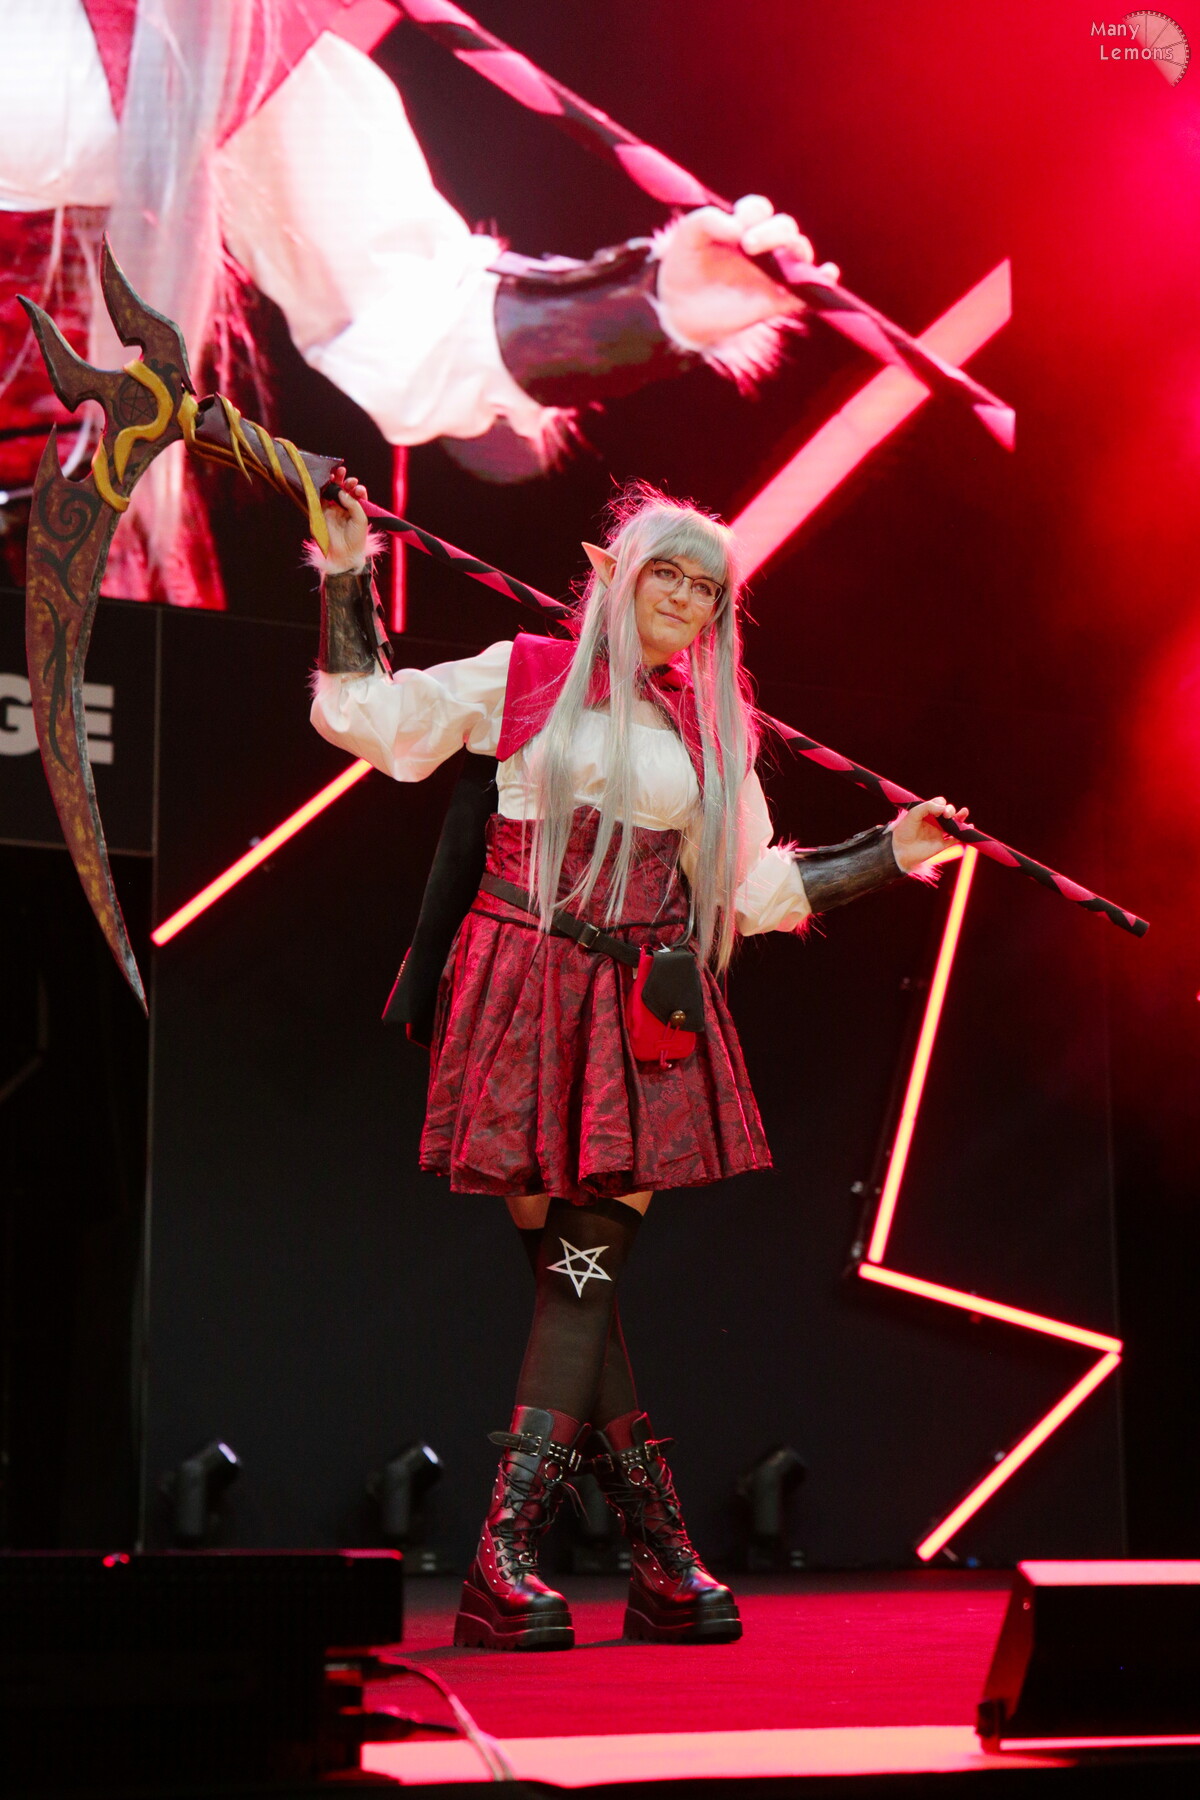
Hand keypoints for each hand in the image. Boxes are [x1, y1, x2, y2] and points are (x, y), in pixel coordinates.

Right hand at [322, 464, 369, 571]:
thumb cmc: (356, 538)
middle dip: (346, 481)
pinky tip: (328, 482)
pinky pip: (322, 497)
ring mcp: (334, 508)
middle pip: (345, 489)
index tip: (358, 489)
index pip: (357, 493)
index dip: (357, 488)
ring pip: (333, 490)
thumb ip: (353, 503)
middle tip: (348, 479)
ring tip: (339, 475)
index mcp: (357, 508)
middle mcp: (345, 506)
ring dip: (336, 481)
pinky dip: (324, 488)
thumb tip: (342, 491)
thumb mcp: (361, 519)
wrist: (345, 553)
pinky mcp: (323, 511)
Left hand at [656, 193, 839, 348]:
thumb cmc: (684, 268)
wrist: (676, 310)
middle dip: (772, 231)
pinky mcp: (777, 301)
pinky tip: (827, 274)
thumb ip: (708, 219)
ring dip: (795, 249)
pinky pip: (808, 290)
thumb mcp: (687, 236)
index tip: (737, 225)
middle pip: (785, 228)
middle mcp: (762, 248)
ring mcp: (772, 274)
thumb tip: (738, 228)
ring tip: (778, 259)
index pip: (761, 210)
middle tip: (747, 245)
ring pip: (800, 253)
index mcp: (743, 228)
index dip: (754, 212)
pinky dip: (822, 282)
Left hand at [890, 797, 969, 871]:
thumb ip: (928, 807)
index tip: (938, 809)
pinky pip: (956, 839)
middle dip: (951, 810)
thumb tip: (943, 808)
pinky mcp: (942, 844)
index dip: (941, 803)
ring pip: (955, 824)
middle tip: (947, 814)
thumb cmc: (904, 831)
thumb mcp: (913, 813)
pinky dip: (964, 834)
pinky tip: (969, 828)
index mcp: (927, 813)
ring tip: (964, 812)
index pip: (939, 804)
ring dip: (961, 818)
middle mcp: (935, 822)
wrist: (900, 850)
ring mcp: (939, 833)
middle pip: (949, 812)